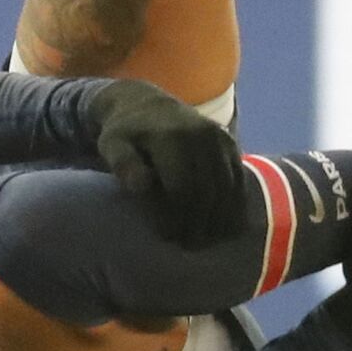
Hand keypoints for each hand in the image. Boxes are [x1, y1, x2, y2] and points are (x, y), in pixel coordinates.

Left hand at [88, 79, 246, 247]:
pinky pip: (239, 182)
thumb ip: (123, 164)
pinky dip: (234, 207)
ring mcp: (220, 140)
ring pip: (228, 190)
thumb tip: (141, 186)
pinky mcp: (231, 145)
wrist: (148, 105)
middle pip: (208, 192)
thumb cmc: (126, 133)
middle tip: (188, 245)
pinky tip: (223, 228)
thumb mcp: (113, 144)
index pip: (182, 188)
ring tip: (205, 241)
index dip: (177, 218)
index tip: (168, 236)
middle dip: (199, 224)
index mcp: (171, 137)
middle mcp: (201, 136)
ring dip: (219, 221)